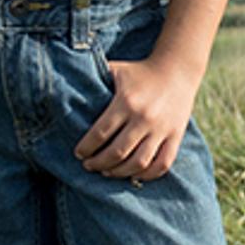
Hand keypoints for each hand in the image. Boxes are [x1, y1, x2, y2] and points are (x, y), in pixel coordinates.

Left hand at [75, 55, 202, 181]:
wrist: (177, 69)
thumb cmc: (140, 71)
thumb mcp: (116, 70)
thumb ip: (94, 79)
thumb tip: (67, 89)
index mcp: (126, 101)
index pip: (100, 133)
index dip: (86, 148)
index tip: (79, 153)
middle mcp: (144, 117)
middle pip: (117, 152)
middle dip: (98, 164)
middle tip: (88, 166)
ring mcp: (162, 129)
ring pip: (138, 163)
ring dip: (119, 173)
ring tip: (107, 172)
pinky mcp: (175, 136)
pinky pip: (162, 164)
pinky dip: (147, 175)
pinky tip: (134, 175)